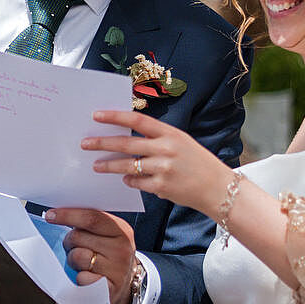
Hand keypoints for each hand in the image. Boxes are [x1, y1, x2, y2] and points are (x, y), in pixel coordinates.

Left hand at [42, 209, 137, 303]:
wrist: (124, 284)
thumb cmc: (108, 256)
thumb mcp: (107, 235)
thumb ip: (90, 222)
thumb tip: (60, 213)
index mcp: (121, 230)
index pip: (92, 218)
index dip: (68, 215)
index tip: (51, 215)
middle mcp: (121, 248)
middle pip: (78, 237)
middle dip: (69, 241)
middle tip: (76, 247)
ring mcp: (117, 269)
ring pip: (77, 257)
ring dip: (73, 260)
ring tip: (83, 263)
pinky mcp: (110, 289)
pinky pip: (81, 278)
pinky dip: (80, 278)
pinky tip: (88, 276)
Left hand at [82, 109, 237, 215]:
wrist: (219, 188)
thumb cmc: (197, 163)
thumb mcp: (181, 143)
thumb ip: (157, 139)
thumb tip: (126, 138)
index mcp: (171, 133)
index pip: (137, 120)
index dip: (115, 117)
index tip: (96, 115)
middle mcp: (166, 149)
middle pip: (126, 144)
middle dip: (102, 143)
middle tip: (85, 144)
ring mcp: (163, 168)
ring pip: (126, 166)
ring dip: (109, 166)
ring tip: (96, 166)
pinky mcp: (161, 187)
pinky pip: (136, 182)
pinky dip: (129, 180)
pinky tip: (126, 179)